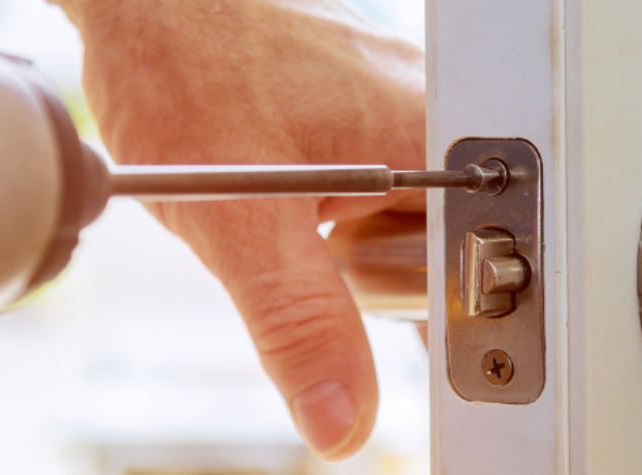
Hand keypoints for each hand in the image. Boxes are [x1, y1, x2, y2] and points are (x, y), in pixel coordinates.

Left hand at [55, 0, 424, 460]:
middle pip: (467, 247)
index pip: (496, 258)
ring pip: (426, 224)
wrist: (145, 4)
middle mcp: (437, 115)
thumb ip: (300, 323)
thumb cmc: (187, 69)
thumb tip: (343, 416)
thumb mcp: (240, 222)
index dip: (461, 316)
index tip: (418, 340)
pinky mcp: (378, 112)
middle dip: (407, 283)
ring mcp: (410, 110)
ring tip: (315, 228)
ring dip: (377, 252)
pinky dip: (359, 221)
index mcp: (433, 136)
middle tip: (337, 267)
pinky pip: (396, 192)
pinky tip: (313, 210)